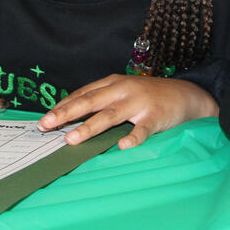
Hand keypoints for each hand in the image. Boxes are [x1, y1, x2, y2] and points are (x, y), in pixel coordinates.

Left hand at [36, 74, 217, 149]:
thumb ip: (100, 101)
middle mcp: (123, 90)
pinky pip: (142, 129)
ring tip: (72, 139)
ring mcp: (140, 103)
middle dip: (67, 113)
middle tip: (46, 125)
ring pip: (111, 115)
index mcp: (113, 83)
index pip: (83, 94)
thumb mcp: (123, 92)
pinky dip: (133, 137)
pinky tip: (123, 146)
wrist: (185, 95)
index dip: (63, 106)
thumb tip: (68, 118)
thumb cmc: (148, 96)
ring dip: (90, 127)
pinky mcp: (156, 116)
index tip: (43, 119)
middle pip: (91, 101)